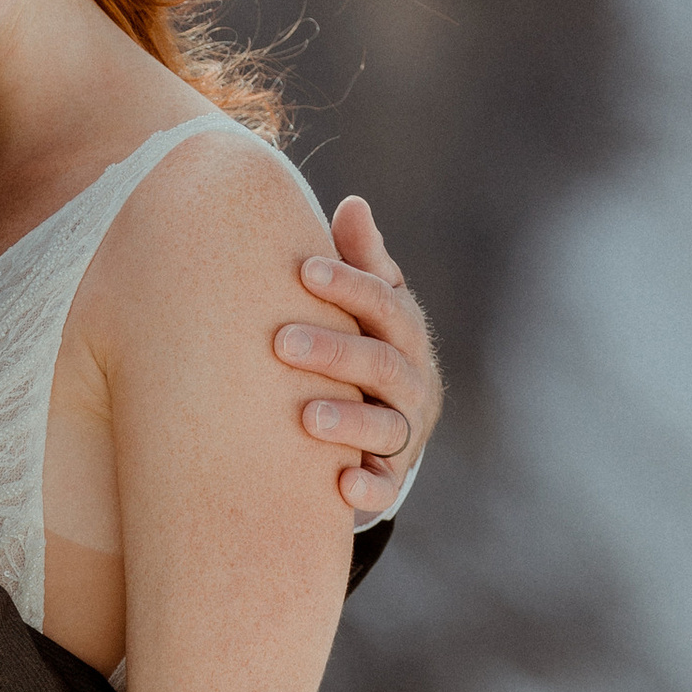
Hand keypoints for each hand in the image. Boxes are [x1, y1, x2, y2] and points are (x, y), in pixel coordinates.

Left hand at [274, 195, 440, 519]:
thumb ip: (361, 261)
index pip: (385, 304)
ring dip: (350, 420)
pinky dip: (368, 488)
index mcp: (403, 332)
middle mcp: (411, 381)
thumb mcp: (368, 304)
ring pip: (386, 426)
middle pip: (381, 363)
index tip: (304, 270)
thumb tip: (353, 203)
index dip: (349, 287)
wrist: (383, 427)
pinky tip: (341, 484)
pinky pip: (385, 486)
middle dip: (333, 351)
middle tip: (280, 342)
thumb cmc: (363, 344)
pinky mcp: (389, 477)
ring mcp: (404, 432)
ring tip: (306, 417)